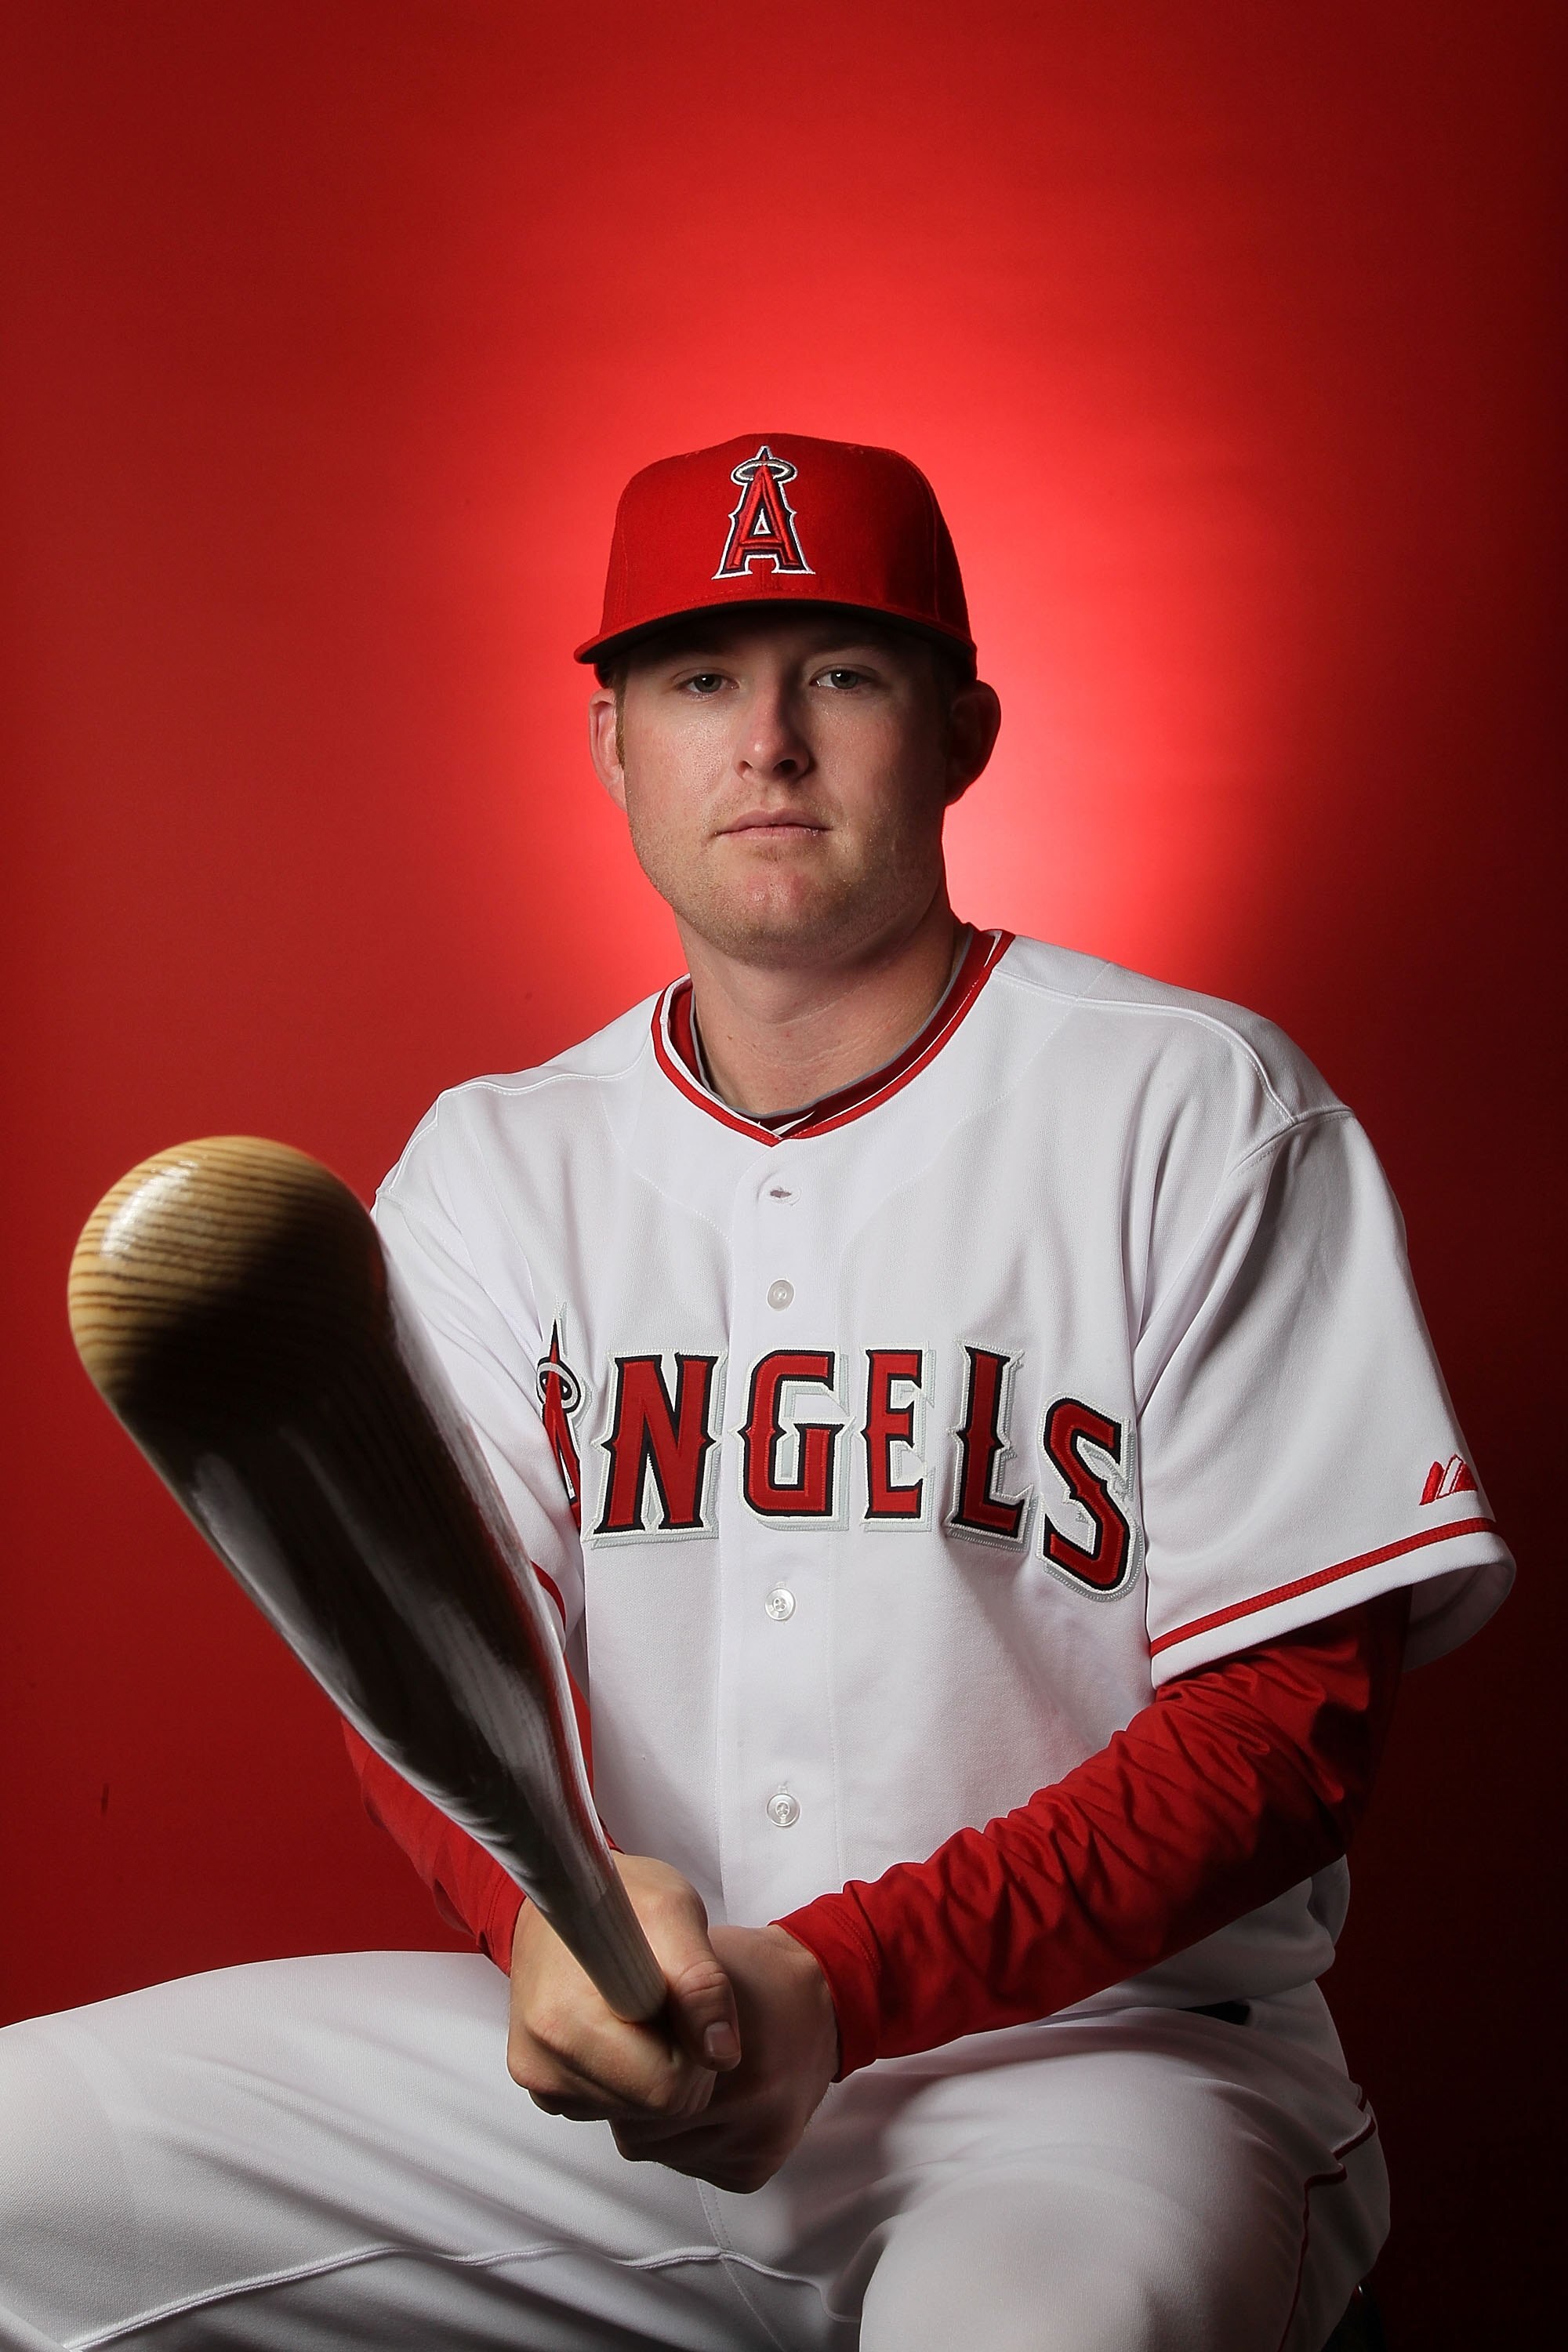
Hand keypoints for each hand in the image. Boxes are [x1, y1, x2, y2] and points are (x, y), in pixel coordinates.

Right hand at [509, 1853, 740, 2126]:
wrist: (566, 1892)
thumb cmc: (622, 1899)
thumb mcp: (675, 1913)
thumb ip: (703, 1982)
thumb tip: (721, 2054)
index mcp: (564, 2020)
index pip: (664, 2089)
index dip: (692, 2048)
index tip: (684, 2002)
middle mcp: (540, 2060)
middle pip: (653, 2106)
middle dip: (675, 2060)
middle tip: (665, 2000)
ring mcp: (538, 2077)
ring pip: (634, 2110)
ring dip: (651, 2063)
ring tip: (636, 2004)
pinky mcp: (542, 2085)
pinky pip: (612, 2103)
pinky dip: (628, 2071)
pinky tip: (618, 2023)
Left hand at [611, 1922, 838, 2192]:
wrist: (823, 1999)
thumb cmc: (750, 1972)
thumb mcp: (692, 1957)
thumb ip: (645, 1995)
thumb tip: (592, 2016)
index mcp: (725, 2049)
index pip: (631, 2090)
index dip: (617, 2066)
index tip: (622, 2045)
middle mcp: (748, 2103)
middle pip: (640, 2129)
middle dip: (632, 2096)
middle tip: (650, 2057)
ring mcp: (756, 2142)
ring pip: (661, 2151)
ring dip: (658, 2121)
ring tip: (681, 2075)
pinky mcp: (757, 2167)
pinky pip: (691, 2166)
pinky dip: (687, 2140)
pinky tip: (706, 2102)